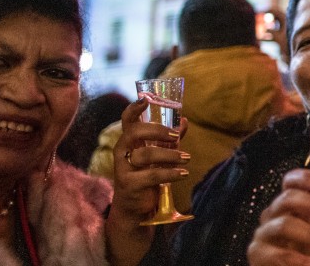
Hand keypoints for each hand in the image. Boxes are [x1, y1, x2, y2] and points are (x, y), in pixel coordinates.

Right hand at [105, 98, 190, 265]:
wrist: (135, 209)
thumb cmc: (146, 176)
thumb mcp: (158, 156)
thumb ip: (170, 139)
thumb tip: (185, 121)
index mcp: (129, 141)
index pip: (128, 120)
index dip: (135, 108)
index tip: (147, 99)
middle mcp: (123, 151)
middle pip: (134, 132)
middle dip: (157, 131)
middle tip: (176, 137)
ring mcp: (123, 169)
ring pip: (145, 154)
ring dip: (170, 155)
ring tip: (187, 158)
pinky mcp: (129, 185)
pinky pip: (151, 175)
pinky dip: (170, 173)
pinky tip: (183, 173)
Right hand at [246, 169, 309, 265]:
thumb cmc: (306, 255)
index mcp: (289, 207)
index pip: (289, 183)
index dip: (301, 177)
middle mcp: (273, 216)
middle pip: (286, 198)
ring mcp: (263, 235)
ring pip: (283, 225)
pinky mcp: (258, 256)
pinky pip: (279, 254)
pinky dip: (300, 260)